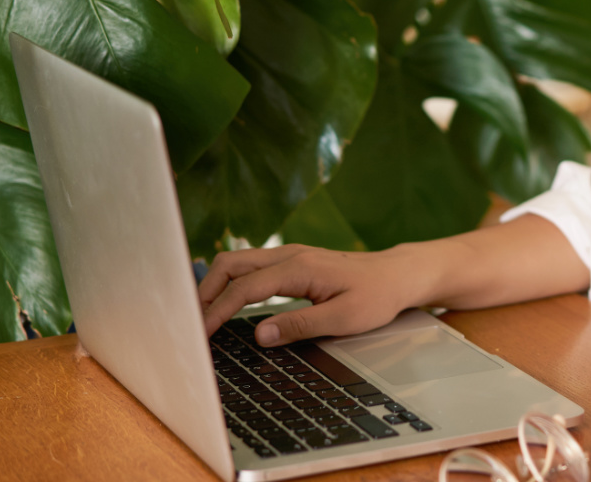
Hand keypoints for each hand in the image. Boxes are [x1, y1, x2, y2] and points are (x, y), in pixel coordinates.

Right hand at [197, 244, 426, 345]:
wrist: (397, 275)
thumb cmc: (376, 296)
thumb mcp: (344, 319)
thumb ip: (301, 325)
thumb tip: (260, 334)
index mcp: (299, 268)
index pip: (245, 289)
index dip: (218, 311)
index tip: (201, 334)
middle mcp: (289, 255)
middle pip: (231, 265)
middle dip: (205, 292)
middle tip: (192, 323)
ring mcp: (289, 256)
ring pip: (238, 264)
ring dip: (215, 286)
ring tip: (202, 315)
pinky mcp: (292, 263)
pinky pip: (251, 268)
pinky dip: (231, 283)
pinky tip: (225, 303)